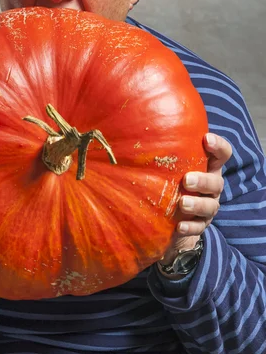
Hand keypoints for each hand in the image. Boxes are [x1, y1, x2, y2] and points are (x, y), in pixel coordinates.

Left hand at [158, 133, 231, 274]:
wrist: (172, 215)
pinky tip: (180, 226)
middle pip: (216, 182)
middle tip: (187, 180)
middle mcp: (212, 185)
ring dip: (197, 204)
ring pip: (210, 206)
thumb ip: (163, 149)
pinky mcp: (200, 224)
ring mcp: (208, 205)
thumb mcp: (169, 164)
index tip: (206, 139)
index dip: (218, 145)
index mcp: (207, 166)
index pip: (222, 153)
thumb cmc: (169, 178)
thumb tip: (132, 126)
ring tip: (183, 203)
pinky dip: (191, 227)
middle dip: (203, 181)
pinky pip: (199, 227)